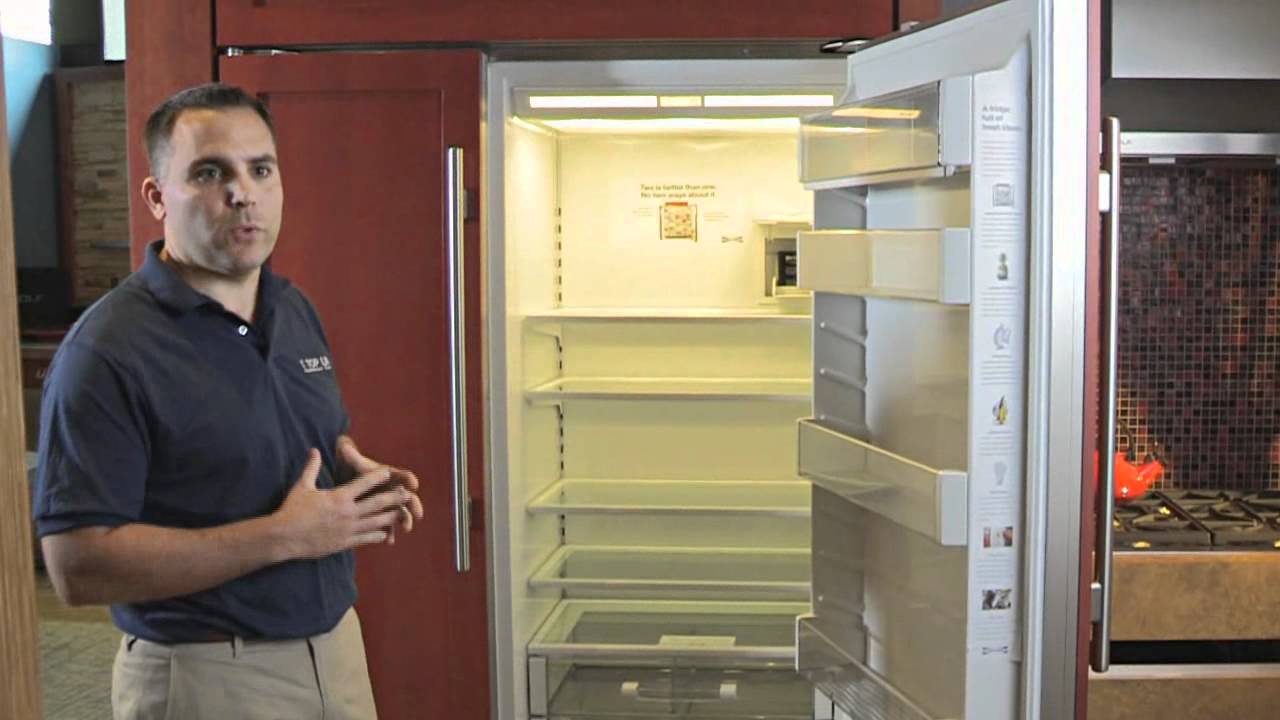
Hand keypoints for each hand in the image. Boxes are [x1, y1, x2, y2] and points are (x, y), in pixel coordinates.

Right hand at [273, 448, 418, 559]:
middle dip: (394, 497)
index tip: (389, 472)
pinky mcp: (344, 543)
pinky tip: (386, 534)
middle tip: (407, 494)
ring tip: (402, 513)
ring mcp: (348, 529)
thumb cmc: (291, 510)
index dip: (378, 477)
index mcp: (339, 497)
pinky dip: (378, 535)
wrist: (283, 537)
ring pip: (376, 522)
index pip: (364, 483)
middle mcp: (347, 512)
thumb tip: (313, 449)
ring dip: (391, 517)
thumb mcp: (302, 486)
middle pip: (377, 503)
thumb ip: (312, 468)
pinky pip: (366, 539)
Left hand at [337, 435, 424, 540]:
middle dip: (413, 505)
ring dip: (404, 520)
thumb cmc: (352, 468)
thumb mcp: (352, 461)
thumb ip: (352, 455)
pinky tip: (388, 541)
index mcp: (388, 475)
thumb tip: (345, 444)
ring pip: (400, 512)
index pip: (402, 475)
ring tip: (406, 528)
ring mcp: (388, 502)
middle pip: (407, 497)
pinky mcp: (381, 514)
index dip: (408, 479)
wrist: (347, 477)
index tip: (413, 483)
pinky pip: (388, 524)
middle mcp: (392, 488)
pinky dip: (389, 532)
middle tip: (417, 513)